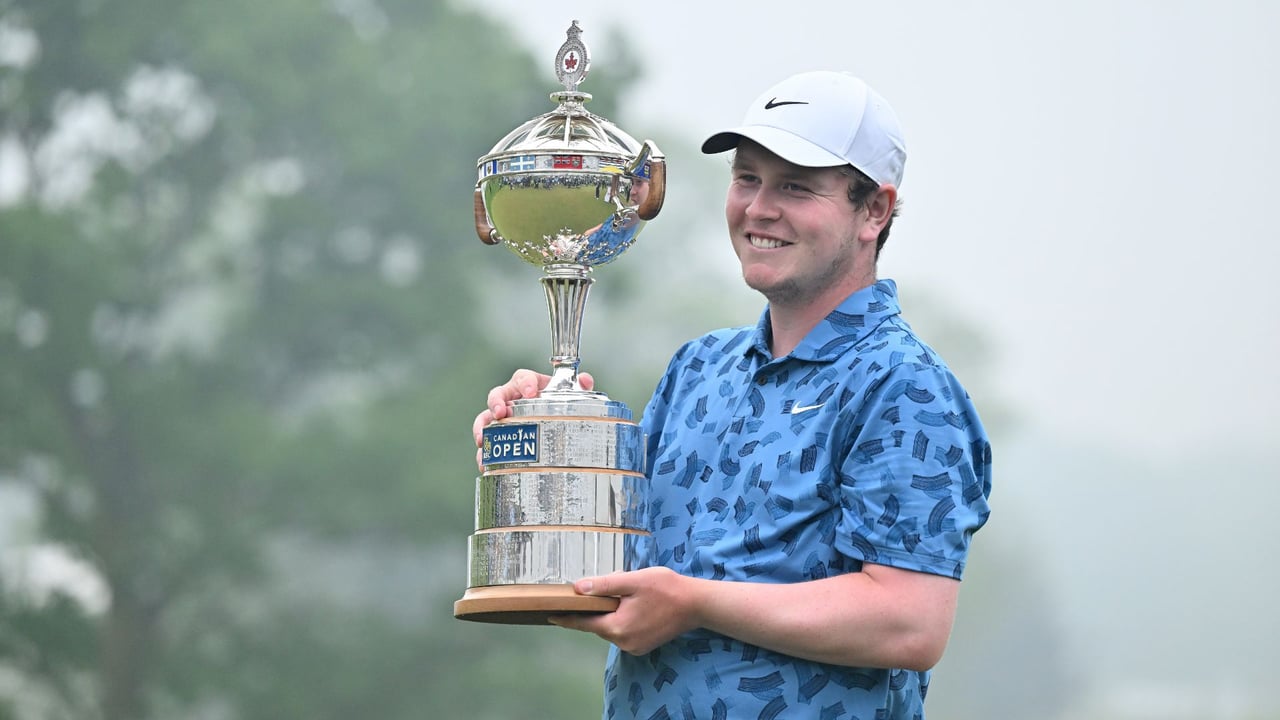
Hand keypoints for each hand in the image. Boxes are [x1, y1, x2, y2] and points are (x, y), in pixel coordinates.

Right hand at [471, 369, 593, 466]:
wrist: (556, 424)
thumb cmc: (560, 406)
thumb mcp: (572, 397)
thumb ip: (580, 387)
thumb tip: (587, 381)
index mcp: (529, 385)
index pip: (523, 378)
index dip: (525, 383)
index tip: (531, 392)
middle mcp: (512, 398)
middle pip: (498, 394)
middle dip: (496, 403)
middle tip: (499, 413)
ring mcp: (503, 417)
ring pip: (486, 417)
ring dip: (481, 427)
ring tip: (481, 439)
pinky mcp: (498, 436)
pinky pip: (487, 442)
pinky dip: (484, 452)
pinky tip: (484, 464)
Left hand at [547, 567, 701, 655]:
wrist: (696, 604)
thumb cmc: (665, 588)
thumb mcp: (632, 580)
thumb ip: (604, 585)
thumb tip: (577, 588)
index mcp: (617, 627)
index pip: (583, 623)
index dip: (566, 618)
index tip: (550, 615)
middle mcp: (623, 642)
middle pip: (599, 624)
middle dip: (597, 608)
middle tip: (606, 587)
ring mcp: (634, 647)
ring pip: (612, 628)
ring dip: (612, 613)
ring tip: (627, 594)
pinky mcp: (644, 646)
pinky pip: (624, 632)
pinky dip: (623, 620)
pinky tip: (635, 605)